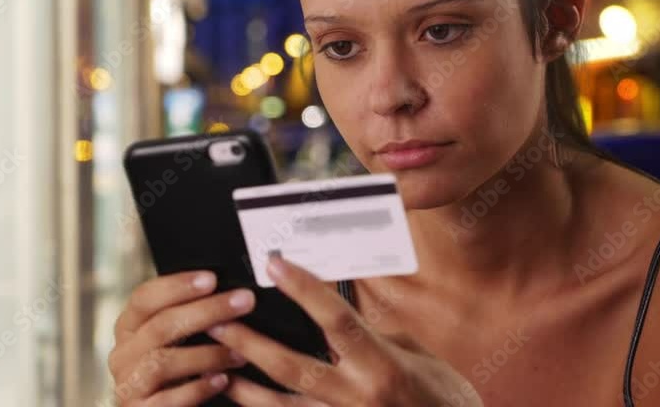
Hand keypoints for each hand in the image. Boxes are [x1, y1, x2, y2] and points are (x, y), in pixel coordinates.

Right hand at [107, 271, 254, 405]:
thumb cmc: (179, 370)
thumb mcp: (178, 338)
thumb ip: (191, 315)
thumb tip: (232, 291)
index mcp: (130, 327)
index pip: (145, 297)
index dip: (178, 286)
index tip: (213, 278)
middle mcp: (122, 353)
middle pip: (162, 325)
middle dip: (208, 311)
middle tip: (244, 302)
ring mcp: (128, 384)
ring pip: (165, 362)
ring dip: (209, 354)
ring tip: (241, 353)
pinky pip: (169, 399)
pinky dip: (199, 388)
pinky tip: (223, 380)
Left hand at [207, 257, 483, 406]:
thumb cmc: (443, 397)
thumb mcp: (415, 355)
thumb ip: (372, 337)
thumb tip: (337, 320)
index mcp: (383, 365)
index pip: (336, 318)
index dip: (304, 289)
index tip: (277, 266)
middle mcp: (358, 397)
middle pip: (291, 366)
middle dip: (250, 342)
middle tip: (218, 321)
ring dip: (245, 388)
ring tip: (217, 369)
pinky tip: (246, 401)